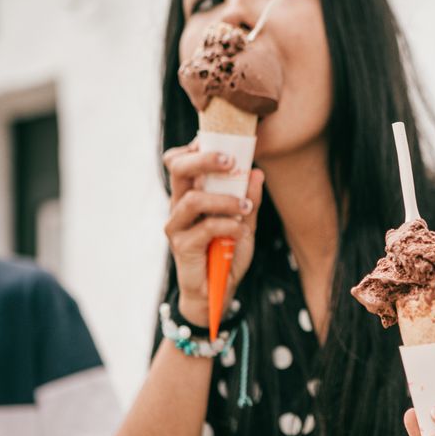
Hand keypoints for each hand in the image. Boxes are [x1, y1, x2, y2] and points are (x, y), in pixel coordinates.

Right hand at [162, 139, 263, 325]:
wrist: (218, 291)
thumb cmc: (227, 253)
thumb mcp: (245, 223)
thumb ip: (249, 199)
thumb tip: (257, 172)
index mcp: (190, 194)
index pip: (180, 161)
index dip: (196, 147)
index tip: (224, 144)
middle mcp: (179, 206)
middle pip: (177, 168)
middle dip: (204, 159)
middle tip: (231, 161)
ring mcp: (177, 225)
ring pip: (192, 199)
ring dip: (224, 199)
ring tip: (245, 207)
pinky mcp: (182, 246)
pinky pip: (204, 227)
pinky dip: (227, 225)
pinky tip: (240, 230)